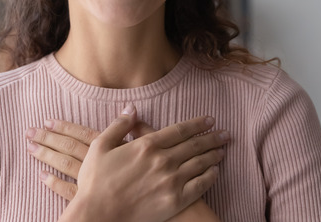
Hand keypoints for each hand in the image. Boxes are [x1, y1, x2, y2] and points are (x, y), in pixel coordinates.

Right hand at [26, 105, 227, 221]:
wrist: (98, 215)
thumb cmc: (95, 182)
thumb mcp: (100, 146)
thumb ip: (119, 125)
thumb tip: (132, 108)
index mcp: (147, 145)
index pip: (180, 130)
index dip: (197, 124)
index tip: (209, 120)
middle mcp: (163, 161)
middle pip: (194, 145)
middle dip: (212, 137)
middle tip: (225, 133)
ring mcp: (171, 181)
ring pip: (199, 163)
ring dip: (213, 155)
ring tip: (223, 149)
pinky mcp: (175, 201)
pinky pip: (199, 186)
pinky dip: (210, 177)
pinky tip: (215, 172)